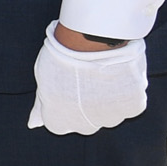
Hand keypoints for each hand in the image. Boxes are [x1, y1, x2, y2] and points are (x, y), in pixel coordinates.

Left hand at [27, 21, 148, 135]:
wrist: (90, 39)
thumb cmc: (62, 54)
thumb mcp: (44, 79)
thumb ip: (42, 104)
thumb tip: (34, 123)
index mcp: (58, 120)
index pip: (59, 125)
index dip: (64, 106)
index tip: (68, 90)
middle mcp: (85, 126)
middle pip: (87, 124)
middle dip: (88, 107)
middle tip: (88, 81)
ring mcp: (111, 117)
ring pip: (112, 115)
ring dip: (110, 101)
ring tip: (105, 75)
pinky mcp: (133, 106)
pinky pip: (132, 104)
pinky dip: (129, 92)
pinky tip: (120, 74)